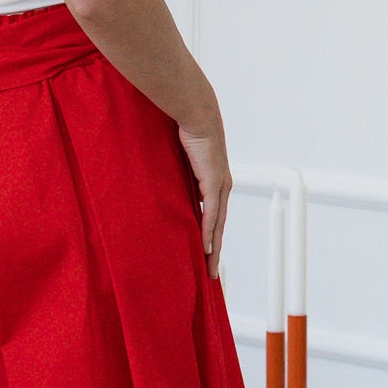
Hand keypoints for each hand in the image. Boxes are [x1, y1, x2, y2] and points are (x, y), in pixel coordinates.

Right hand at [177, 123, 230, 279]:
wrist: (198, 115)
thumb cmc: (188, 131)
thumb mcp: (181, 159)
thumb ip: (178, 175)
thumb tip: (165, 184)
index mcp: (216, 183)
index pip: (215, 217)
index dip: (211, 237)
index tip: (206, 254)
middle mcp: (222, 187)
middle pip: (219, 227)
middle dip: (215, 251)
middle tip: (211, 272)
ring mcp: (220, 186)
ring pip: (218, 226)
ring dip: (214, 248)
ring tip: (209, 268)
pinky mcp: (214, 183)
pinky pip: (211, 214)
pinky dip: (208, 232)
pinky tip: (206, 248)